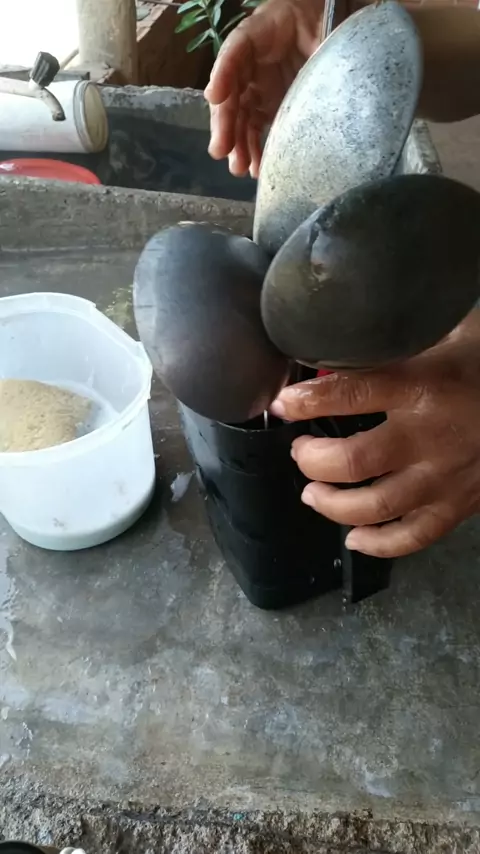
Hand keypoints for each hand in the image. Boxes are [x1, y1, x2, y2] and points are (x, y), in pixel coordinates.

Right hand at [204, 0, 321, 176]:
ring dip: (237, 144)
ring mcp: (259, 87)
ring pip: (240, 117)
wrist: (329, 24)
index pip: (235, 50)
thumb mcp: (320, 23)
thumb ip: (316, 42)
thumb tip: (316, 66)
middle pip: (231, 93)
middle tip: (221, 149)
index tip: (216, 97)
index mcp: (258, 33)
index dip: (223, 73)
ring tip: (238, 168)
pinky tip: (255, 169)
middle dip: (225, 123)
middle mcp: (251, 63)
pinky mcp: (269, 106)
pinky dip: (254, 150)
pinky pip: (256, 129)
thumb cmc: (322, 17)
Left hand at [270, 309, 479, 557]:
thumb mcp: (447, 333)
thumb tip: (340, 337)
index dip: (305, 402)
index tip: (281, 405)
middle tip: (301, 452)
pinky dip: (379, 543)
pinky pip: (413, 536)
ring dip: (332, 504)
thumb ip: (397, 340)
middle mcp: (429, 436)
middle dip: (312, 460)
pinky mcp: (459, 505)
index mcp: (423, 386)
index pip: (349, 394)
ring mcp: (444, 478)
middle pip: (351, 462)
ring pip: (374, 507)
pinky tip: (354, 538)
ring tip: (312, 494)